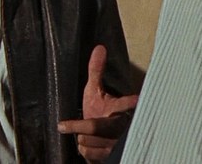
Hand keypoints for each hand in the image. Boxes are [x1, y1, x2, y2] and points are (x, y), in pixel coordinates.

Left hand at [57, 45, 138, 162]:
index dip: (130, 102)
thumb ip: (96, 71)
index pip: (125, 104)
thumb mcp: (95, 90)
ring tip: (85, 133)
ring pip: (89, 142)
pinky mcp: (112, 157)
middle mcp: (121, 128)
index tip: (137, 99)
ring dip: (81, 138)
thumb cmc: (98, 110)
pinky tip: (88, 145)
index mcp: (118, 110)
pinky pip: (89, 155)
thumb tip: (99, 48)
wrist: (100, 136)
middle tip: (64, 125)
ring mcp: (117, 144)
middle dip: (81, 126)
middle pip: (97, 127)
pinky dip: (84, 150)